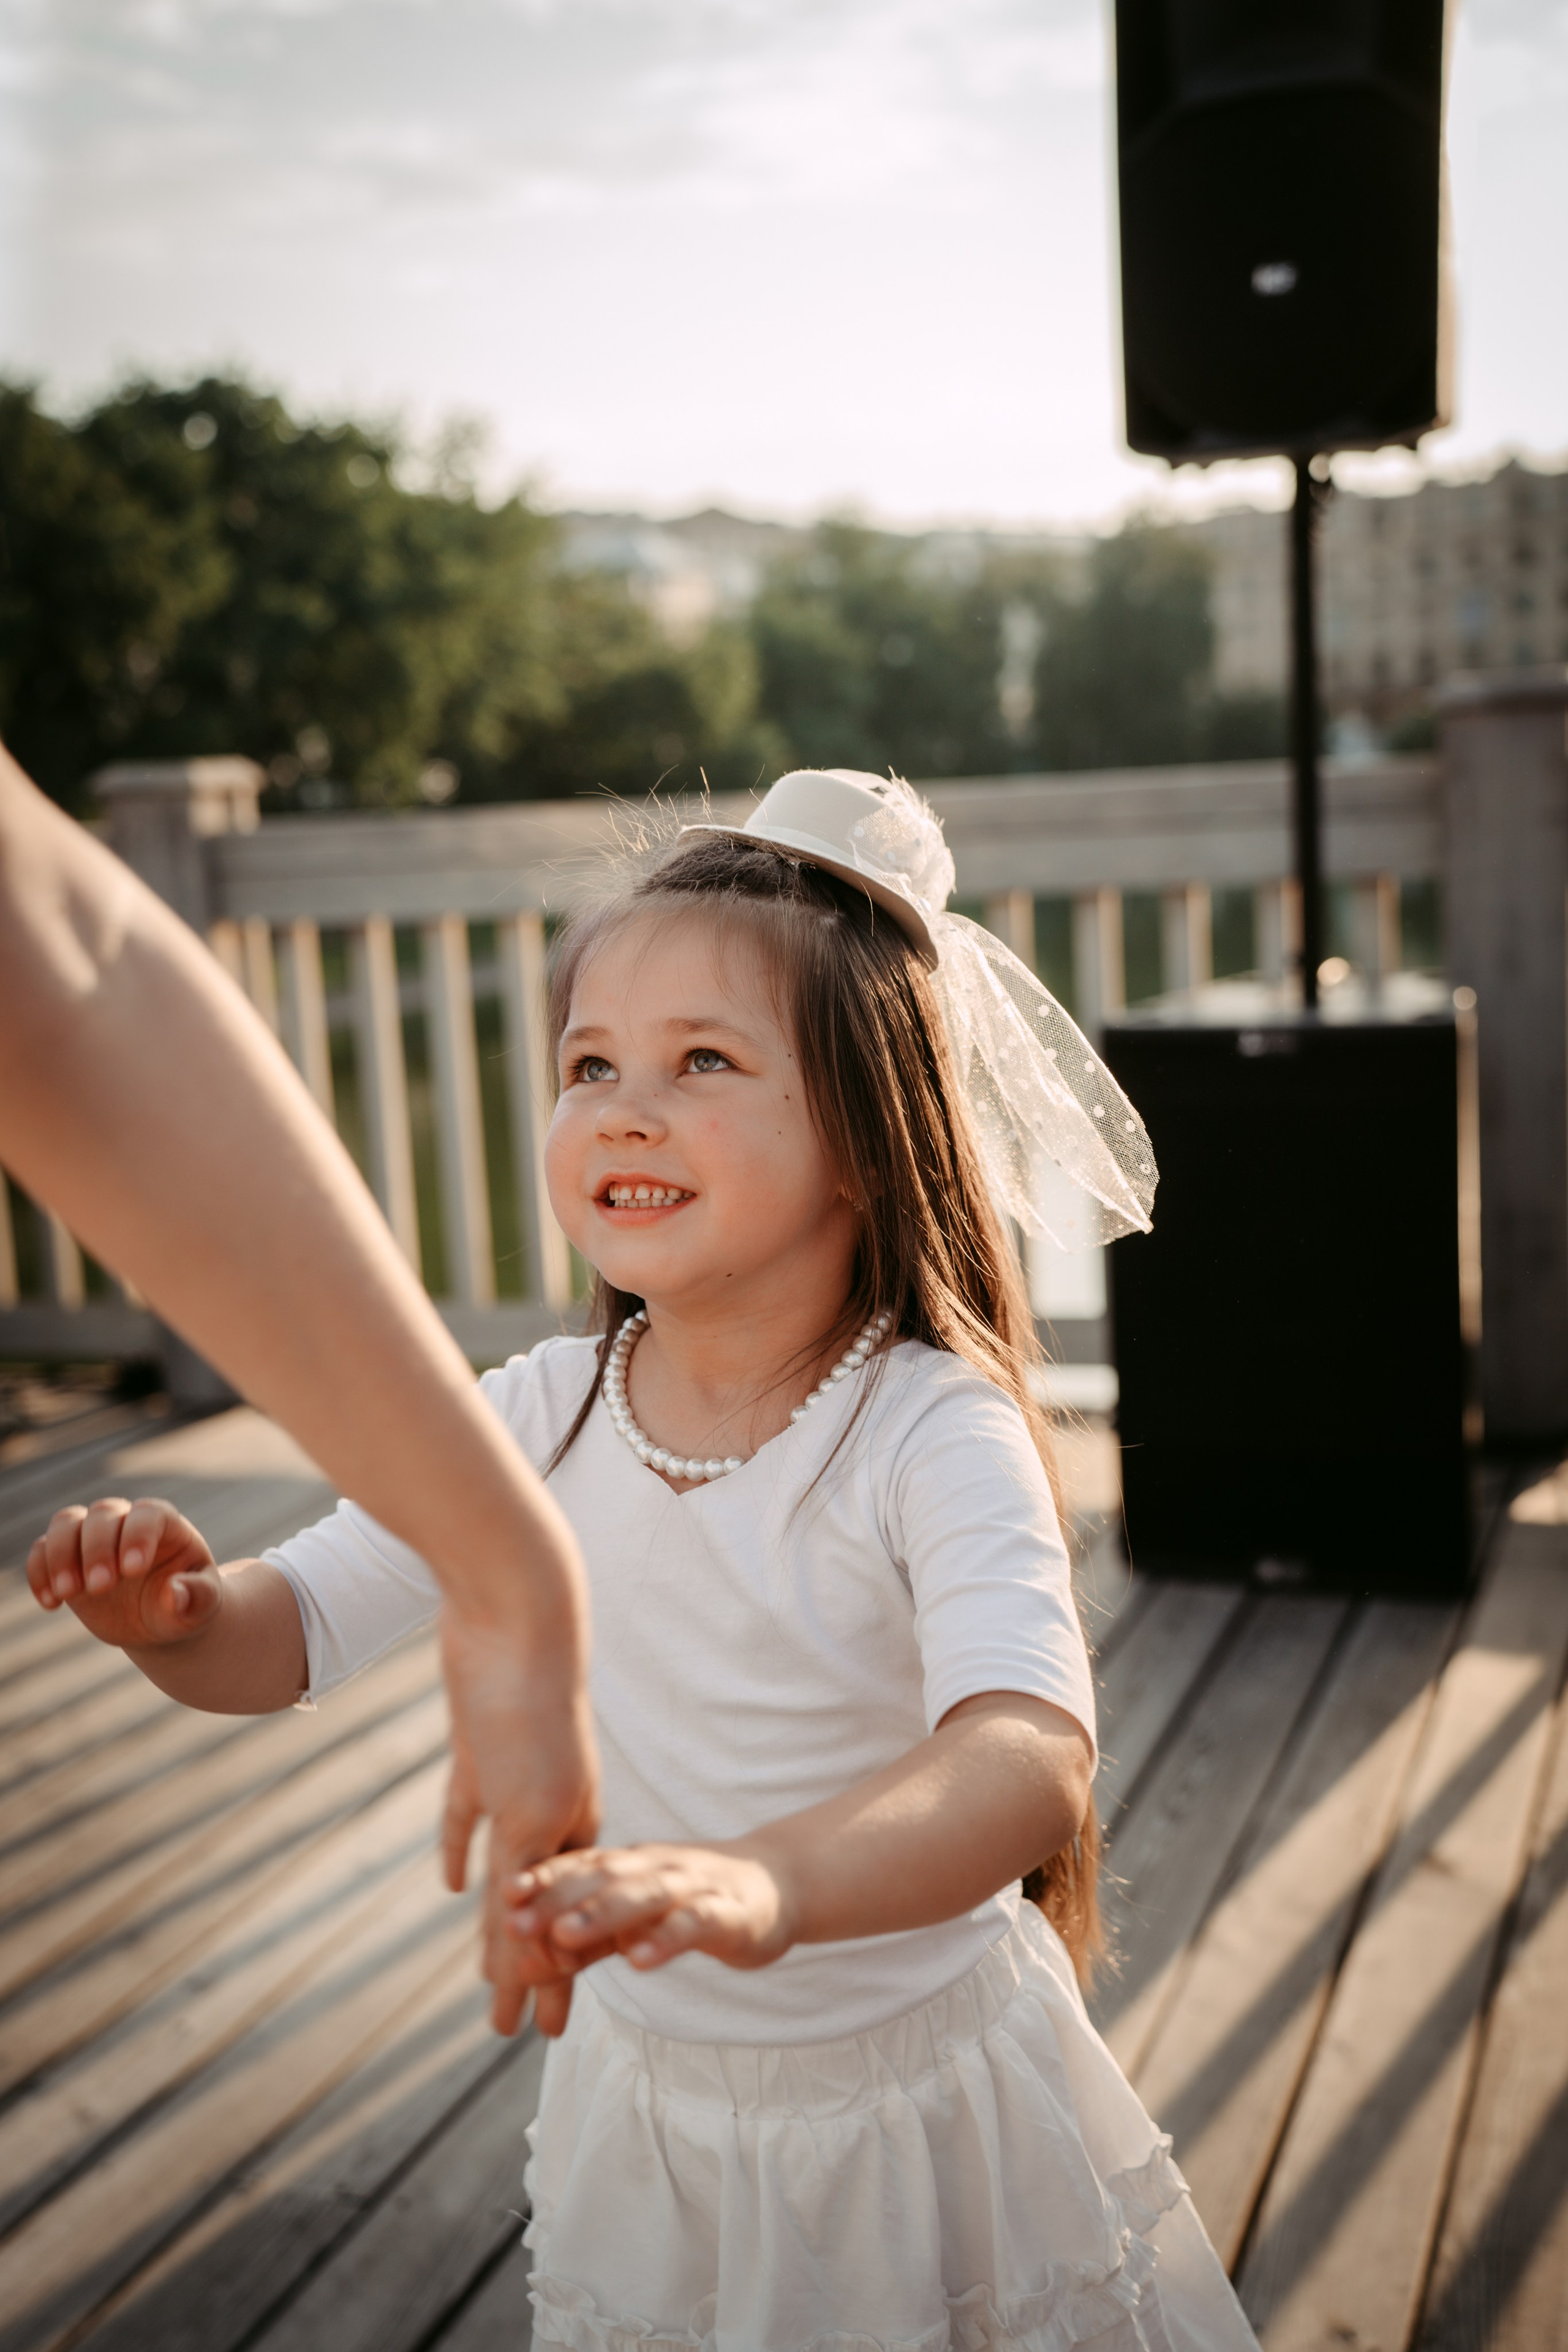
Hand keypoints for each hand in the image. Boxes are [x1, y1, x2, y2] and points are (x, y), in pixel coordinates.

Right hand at [27, 1497, 222, 1650]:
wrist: (161, 1619)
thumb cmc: (187, 1604)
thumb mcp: (203, 1606)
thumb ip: (197, 1597)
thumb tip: (175, 1594)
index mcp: (166, 1525)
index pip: (149, 1514)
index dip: (138, 1536)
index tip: (133, 1570)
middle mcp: (127, 1523)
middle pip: (103, 1515)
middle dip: (97, 1549)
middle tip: (101, 1588)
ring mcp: (94, 1538)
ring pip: (67, 1523)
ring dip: (61, 1555)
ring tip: (68, 1594)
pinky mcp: (68, 1559)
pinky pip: (42, 1550)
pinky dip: (39, 1572)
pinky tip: (51, 1604)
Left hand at [438, 1605, 600, 2039]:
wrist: (516, 1616)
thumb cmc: (528, 1709)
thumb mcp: (529, 1807)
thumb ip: (520, 1877)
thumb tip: (508, 1942)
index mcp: (571, 1828)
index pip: (562, 1921)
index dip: (556, 1979)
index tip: (551, 2034)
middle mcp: (551, 1812)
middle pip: (536, 1908)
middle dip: (532, 1968)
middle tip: (516, 2028)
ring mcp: (515, 1783)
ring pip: (504, 1871)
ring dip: (498, 1922)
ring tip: (491, 1969)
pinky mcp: (480, 1754)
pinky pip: (471, 1817)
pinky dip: (463, 1852)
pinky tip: (455, 1885)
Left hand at [505, 1840, 795, 2029]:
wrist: (774, 1887)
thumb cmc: (691, 1904)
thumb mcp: (634, 1921)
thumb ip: (587, 1940)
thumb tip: (525, 1965)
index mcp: (629, 1866)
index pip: (579, 1866)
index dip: (542, 1879)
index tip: (502, 1893)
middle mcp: (655, 1868)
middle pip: (600, 1880)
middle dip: (555, 1900)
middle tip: (513, 1923)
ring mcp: (691, 1888)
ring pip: (641, 1897)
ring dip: (601, 1914)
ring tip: (564, 1935)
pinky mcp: (725, 1914)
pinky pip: (692, 1925)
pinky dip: (666, 1939)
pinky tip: (641, 1960)